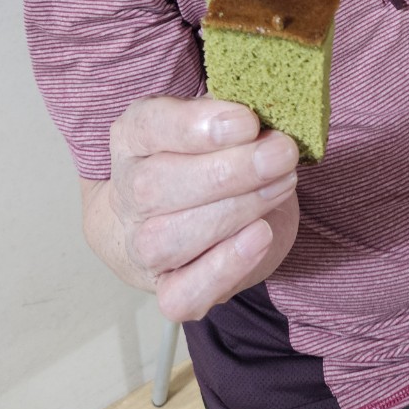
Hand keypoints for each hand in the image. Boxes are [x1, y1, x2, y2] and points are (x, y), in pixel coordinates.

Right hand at [107, 95, 299, 319]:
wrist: (186, 217)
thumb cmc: (209, 158)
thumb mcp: (218, 122)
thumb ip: (234, 115)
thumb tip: (267, 116)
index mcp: (133, 138)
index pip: (148, 127)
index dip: (195, 125)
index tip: (246, 121)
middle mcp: (127, 193)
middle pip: (156, 186)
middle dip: (228, 171)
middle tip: (281, 153)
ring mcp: (140, 247)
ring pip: (167, 239)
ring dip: (234, 211)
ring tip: (281, 185)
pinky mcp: (167, 290)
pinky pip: (184, 293)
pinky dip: (223, 268)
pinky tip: (259, 237)